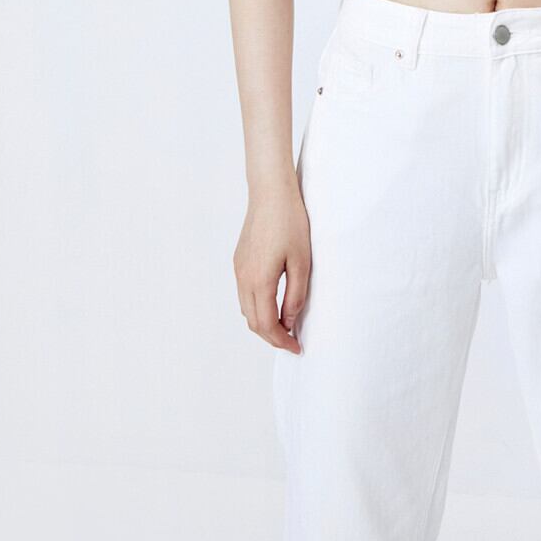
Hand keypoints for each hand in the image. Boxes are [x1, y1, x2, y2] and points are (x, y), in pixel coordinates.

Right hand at [233, 180, 310, 353]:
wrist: (270, 192)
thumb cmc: (290, 222)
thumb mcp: (302, 261)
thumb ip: (296, 295)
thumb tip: (290, 322)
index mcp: (259, 281)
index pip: (266, 325)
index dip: (281, 341)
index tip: (297, 347)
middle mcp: (243, 278)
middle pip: (252, 322)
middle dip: (272, 336)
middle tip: (292, 341)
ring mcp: (238, 269)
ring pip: (246, 309)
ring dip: (263, 323)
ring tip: (285, 325)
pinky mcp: (239, 261)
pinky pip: (244, 294)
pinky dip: (257, 307)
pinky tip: (273, 303)